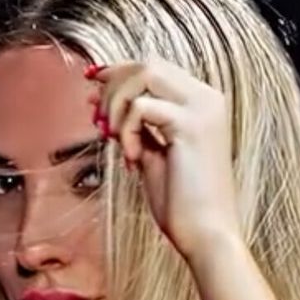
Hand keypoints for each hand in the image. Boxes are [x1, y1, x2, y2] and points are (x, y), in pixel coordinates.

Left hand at [86, 58, 243, 262]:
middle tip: (96, 118)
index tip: (91, 83)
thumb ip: (134, 127)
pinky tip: (132, 159)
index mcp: (203, 103)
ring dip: (117, 103)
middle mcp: (208, 99)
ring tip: (111, 137)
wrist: (206, 235)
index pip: (156, 68)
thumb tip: (99, 102)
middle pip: (148, 64)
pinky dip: (126, 130)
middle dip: (113, 84)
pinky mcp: (192, 126)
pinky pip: (142, 108)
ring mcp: (203, 109)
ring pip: (145, 74)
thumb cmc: (182, 203)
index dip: (119, 72)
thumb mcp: (153, 156)